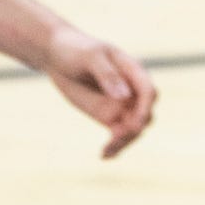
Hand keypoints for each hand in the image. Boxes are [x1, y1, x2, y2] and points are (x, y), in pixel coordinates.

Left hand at [41, 23, 157, 157]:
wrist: (56, 55)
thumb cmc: (75, 49)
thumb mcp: (90, 57)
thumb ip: (108, 75)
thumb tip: (125, 97)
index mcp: (132, 71)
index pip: (148, 92)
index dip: (145, 108)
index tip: (134, 124)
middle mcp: (131, 90)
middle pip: (145, 114)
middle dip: (135, 128)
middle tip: (116, 138)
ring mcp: (120, 104)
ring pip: (133, 129)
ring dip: (124, 142)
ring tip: (106, 151)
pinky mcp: (107, 116)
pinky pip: (117, 134)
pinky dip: (115, 146)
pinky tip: (104, 156)